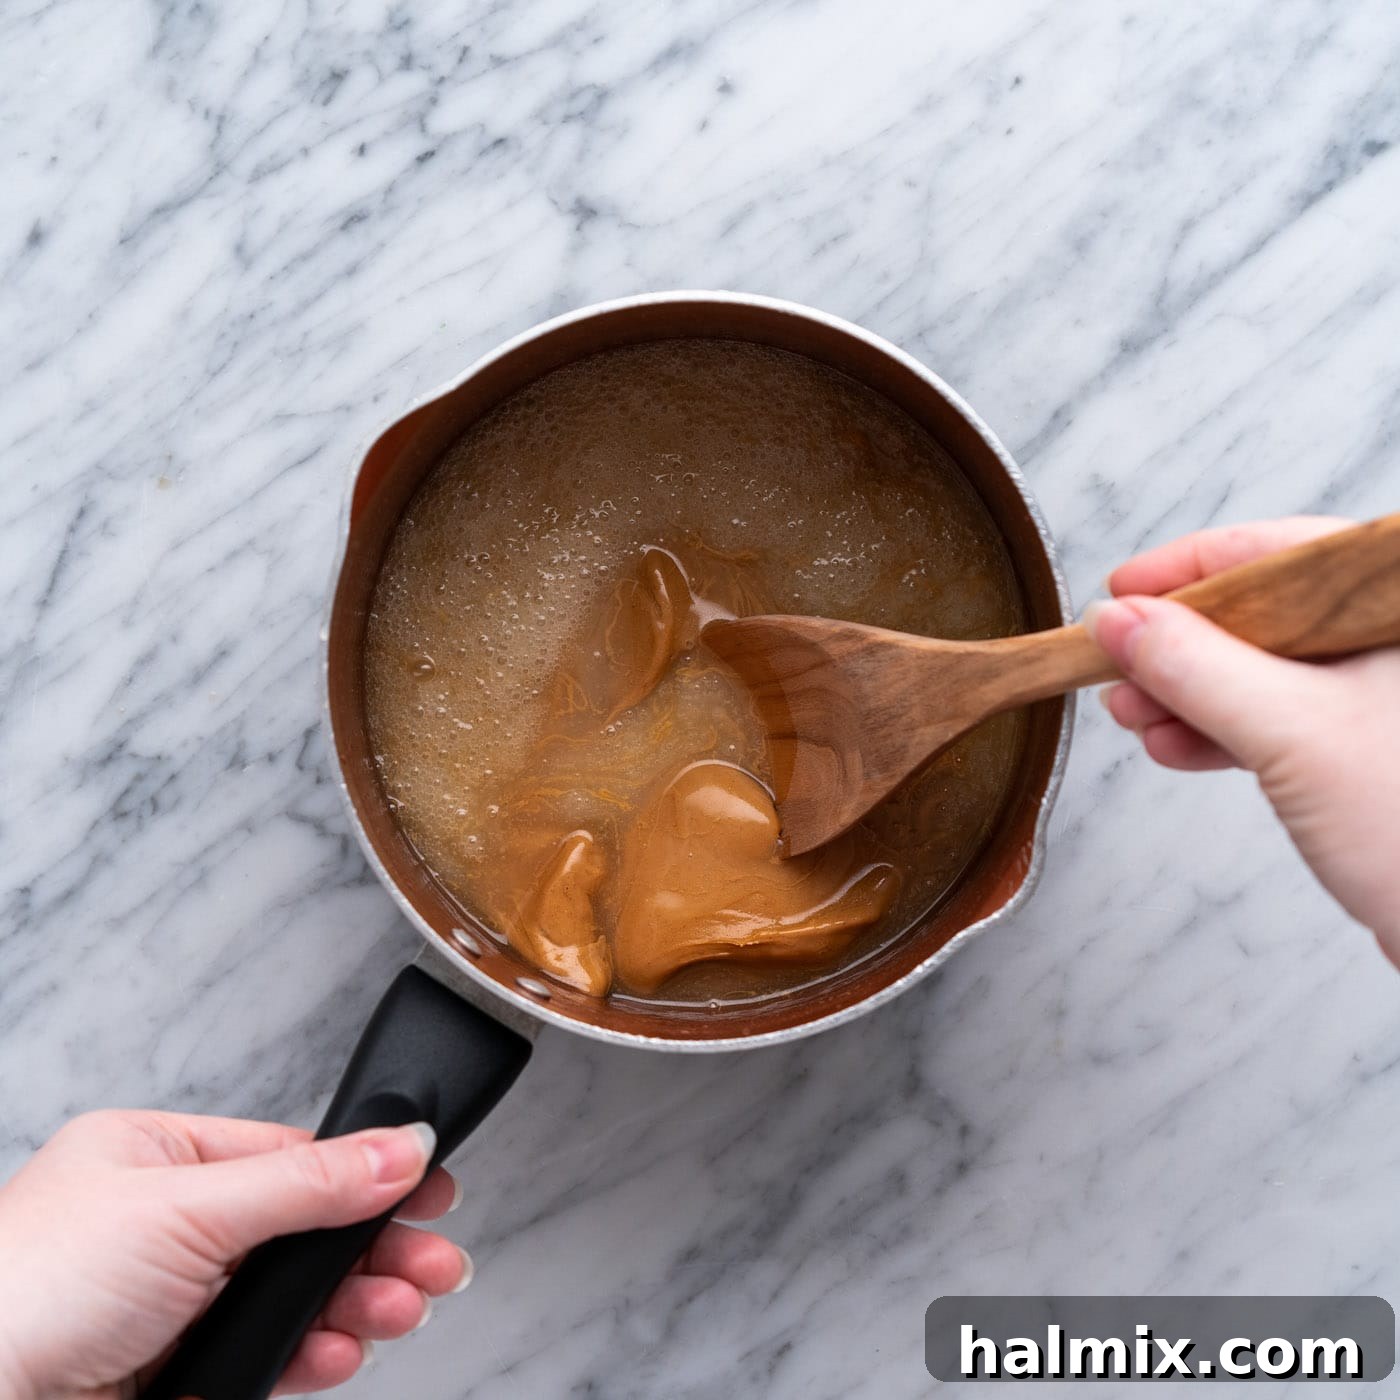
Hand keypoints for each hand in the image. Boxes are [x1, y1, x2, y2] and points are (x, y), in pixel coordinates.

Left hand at [0, 1110, 472, 1398]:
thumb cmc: (25, 1293)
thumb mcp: (187, 1211)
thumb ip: (306, 1184)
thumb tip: (402, 1145)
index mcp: (154, 1158)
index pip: (289, 1154)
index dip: (365, 1171)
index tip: (429, 1186)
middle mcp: (164, 1226)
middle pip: (303, 1229)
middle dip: (375, 1247)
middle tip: (439, 1264)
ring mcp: (170, 1303)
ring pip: (292, 1295)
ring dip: (356, 1303)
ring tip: (403, 1309)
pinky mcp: (173, 1372)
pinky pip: (267, 1353)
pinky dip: (313, 1353)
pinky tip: (343, 1349)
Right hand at [1085, 516, 1399, 965]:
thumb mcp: (1289, 730)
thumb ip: (1194, 666)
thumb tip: (1119, 621)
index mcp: (1392, 604)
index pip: (1277, 551)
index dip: (1187, 569)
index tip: (1120, 593)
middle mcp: (1391, 641)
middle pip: (1264, 611)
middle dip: (1176, 643)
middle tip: (1115, 663)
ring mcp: (1381, 697)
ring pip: (1264, 669)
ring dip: (1187, 693)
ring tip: (1131, 715)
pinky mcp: (1367, 751)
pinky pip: (1279, 718)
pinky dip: (1220, 730)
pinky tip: (1175, 746)